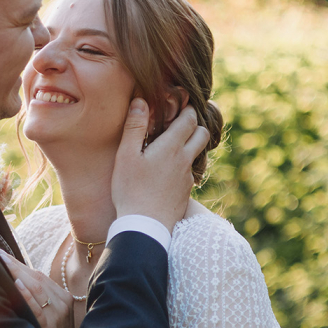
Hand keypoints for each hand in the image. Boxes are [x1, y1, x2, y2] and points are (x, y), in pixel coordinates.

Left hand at [0, 252, 74, 327]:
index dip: (18, 263)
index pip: (37, 275)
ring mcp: (57, 316)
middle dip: (13, 264)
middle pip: (35, 278)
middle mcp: (62, 303)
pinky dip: (26, 295)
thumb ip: (37, 298)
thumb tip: (13, 279)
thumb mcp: (51, 315)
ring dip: (16, 274)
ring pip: (36, 288)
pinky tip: (15, 285)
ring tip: (0, 262)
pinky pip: (37, 308)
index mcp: (62, 297)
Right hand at [110, 99, 209, 232]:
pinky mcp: (186, 193)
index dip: (187, 109)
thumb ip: (134, 127)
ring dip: (191, 145)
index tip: (179, 104)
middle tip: (181, 121)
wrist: (145, 227)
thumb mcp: (126, 156)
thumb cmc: (130, 190)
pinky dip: (184, 165)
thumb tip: (140, 100)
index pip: (189, 119)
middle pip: (202, 134)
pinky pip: (190, 172)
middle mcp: (184, 160)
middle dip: (195, 124)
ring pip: (197, 154)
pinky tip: (169, 171)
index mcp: (171, 147)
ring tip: (174, 144)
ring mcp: (187, 178)